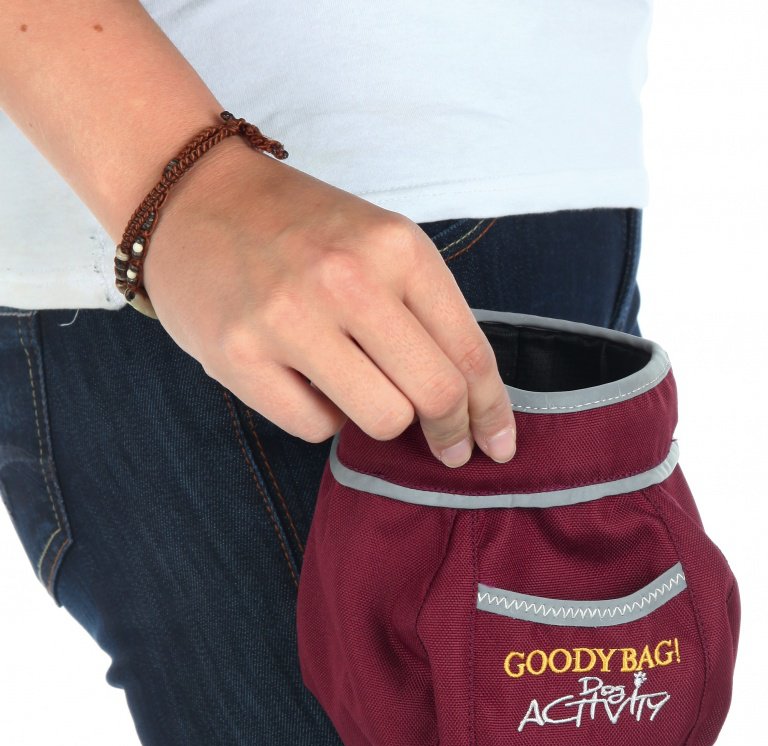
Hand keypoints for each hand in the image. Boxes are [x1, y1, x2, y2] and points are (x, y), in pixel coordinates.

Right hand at [141, 140, 515, 466]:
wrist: (190, 196)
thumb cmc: (299, 229)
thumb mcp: (379, 245)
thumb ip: (426, 313)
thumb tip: (471, 402)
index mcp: (397, 247)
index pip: (469, 352)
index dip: (492, 411)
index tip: (498, 443)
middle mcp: (348, 279)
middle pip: (435, 395)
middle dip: (451, 432)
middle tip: (449, 447)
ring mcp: (289, 319)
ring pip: (382, 420)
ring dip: (381, 419)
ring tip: (355, 384)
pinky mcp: (239, 356)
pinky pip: (316, 429)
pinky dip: (323, 417)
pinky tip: (305, 381)